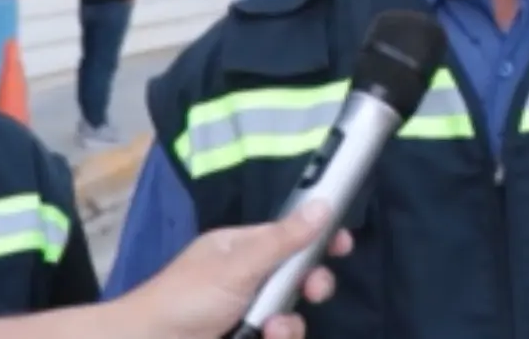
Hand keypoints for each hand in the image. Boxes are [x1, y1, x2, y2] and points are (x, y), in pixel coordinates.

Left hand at [116, 201, 353, 338]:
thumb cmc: (184, 299)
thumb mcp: (238, 266)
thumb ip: (283, 240)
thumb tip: (324, 204)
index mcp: (240, 248)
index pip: (288, 233)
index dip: (317, 235)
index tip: (343, 242)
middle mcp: (247, 278)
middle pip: (298, 276)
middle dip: (310, 284)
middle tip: (313, 290)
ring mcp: (247, 312)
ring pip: (291, 313)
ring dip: (289, 323)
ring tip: (272, 330)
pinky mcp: (247, 337)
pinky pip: (278, 335)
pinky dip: (277, 338)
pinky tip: (265, 338)